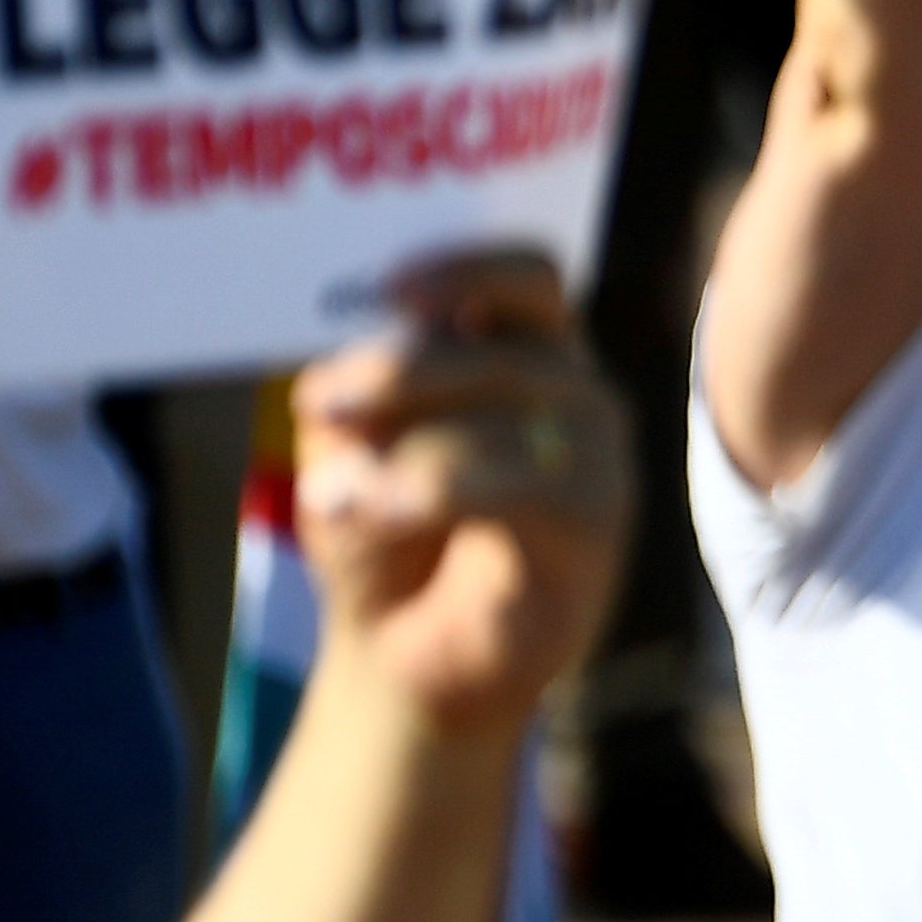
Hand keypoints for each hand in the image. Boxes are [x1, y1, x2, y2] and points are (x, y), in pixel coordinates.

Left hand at [293, 249, 630, 740]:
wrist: (403, 656)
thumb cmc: (382, 534)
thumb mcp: (351, 446)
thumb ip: (362, 391)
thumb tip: (352, 362)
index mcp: (526, 357)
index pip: (532, 278)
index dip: (470, 266)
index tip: (389, 288)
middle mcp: (578, 399)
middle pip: (514, 345)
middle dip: (407, 369)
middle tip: (321, 403)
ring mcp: (600, 463)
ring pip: (518, 416)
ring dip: (410, 448)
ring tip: (330, 494)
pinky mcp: (595, 531)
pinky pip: (525, 487)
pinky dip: (434, 492)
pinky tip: (371, 511)